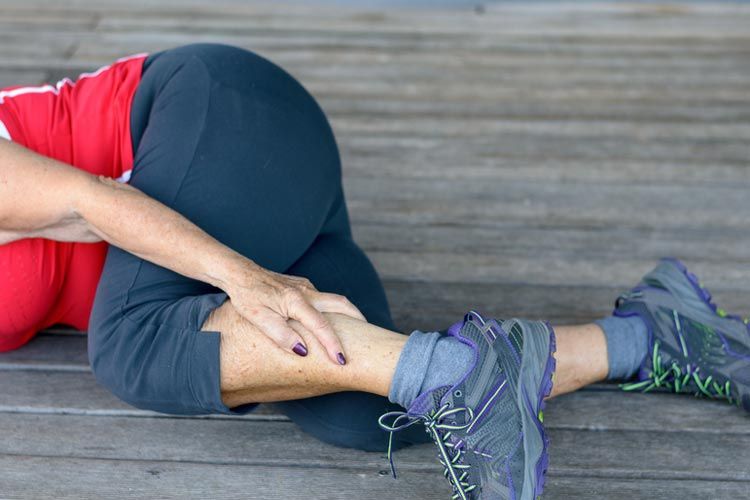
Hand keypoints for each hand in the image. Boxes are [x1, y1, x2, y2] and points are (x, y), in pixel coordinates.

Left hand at [224, 260, 365, 364]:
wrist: (239, 273)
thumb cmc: (247, 297)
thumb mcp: (259, 319)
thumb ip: (281, 335)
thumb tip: (303, 351)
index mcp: (296, 301)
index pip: (321, 326)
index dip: (333, 345)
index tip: (342, 361)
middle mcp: (306, 291)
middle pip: (341, 304)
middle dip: (358, 321)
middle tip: (370, 338)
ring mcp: (305, 286)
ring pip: (335, 300)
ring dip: (348, 315)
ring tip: (356, 332)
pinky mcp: (302, 285)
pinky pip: (324, 298)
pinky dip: (334, 310)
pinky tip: (331, 321)